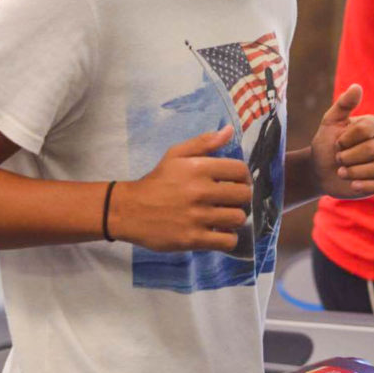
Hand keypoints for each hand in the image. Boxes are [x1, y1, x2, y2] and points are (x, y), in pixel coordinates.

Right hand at [109, 125, 251, 251]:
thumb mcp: (175, 155)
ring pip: (238, 218)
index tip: (236, 182)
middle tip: (231, 201)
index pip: (240, 170)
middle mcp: (200, 191)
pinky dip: (228, 239)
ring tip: (224, 217)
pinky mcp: (193, 239)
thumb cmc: (157, 181)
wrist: (130, 210)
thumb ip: (204, 142)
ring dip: (234, 218)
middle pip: (243, 195)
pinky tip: (219, 233)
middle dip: (240, 198)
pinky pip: (227, 241)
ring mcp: (197, 217)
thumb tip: (229, 130)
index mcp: (198, 168)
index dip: (243, 177)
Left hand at [311, 84, 373, 199]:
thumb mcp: (330, 122)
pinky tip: (353, 185)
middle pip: (373, 149)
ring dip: (355, 171)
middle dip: (349, 156)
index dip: (348, 138)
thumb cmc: (327, 143)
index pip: (368, 128)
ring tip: (341, 172)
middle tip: (337, 158)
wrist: (321, 170)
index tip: (337, 142)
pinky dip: (369, 185)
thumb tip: (357, 87)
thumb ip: (343, 105)